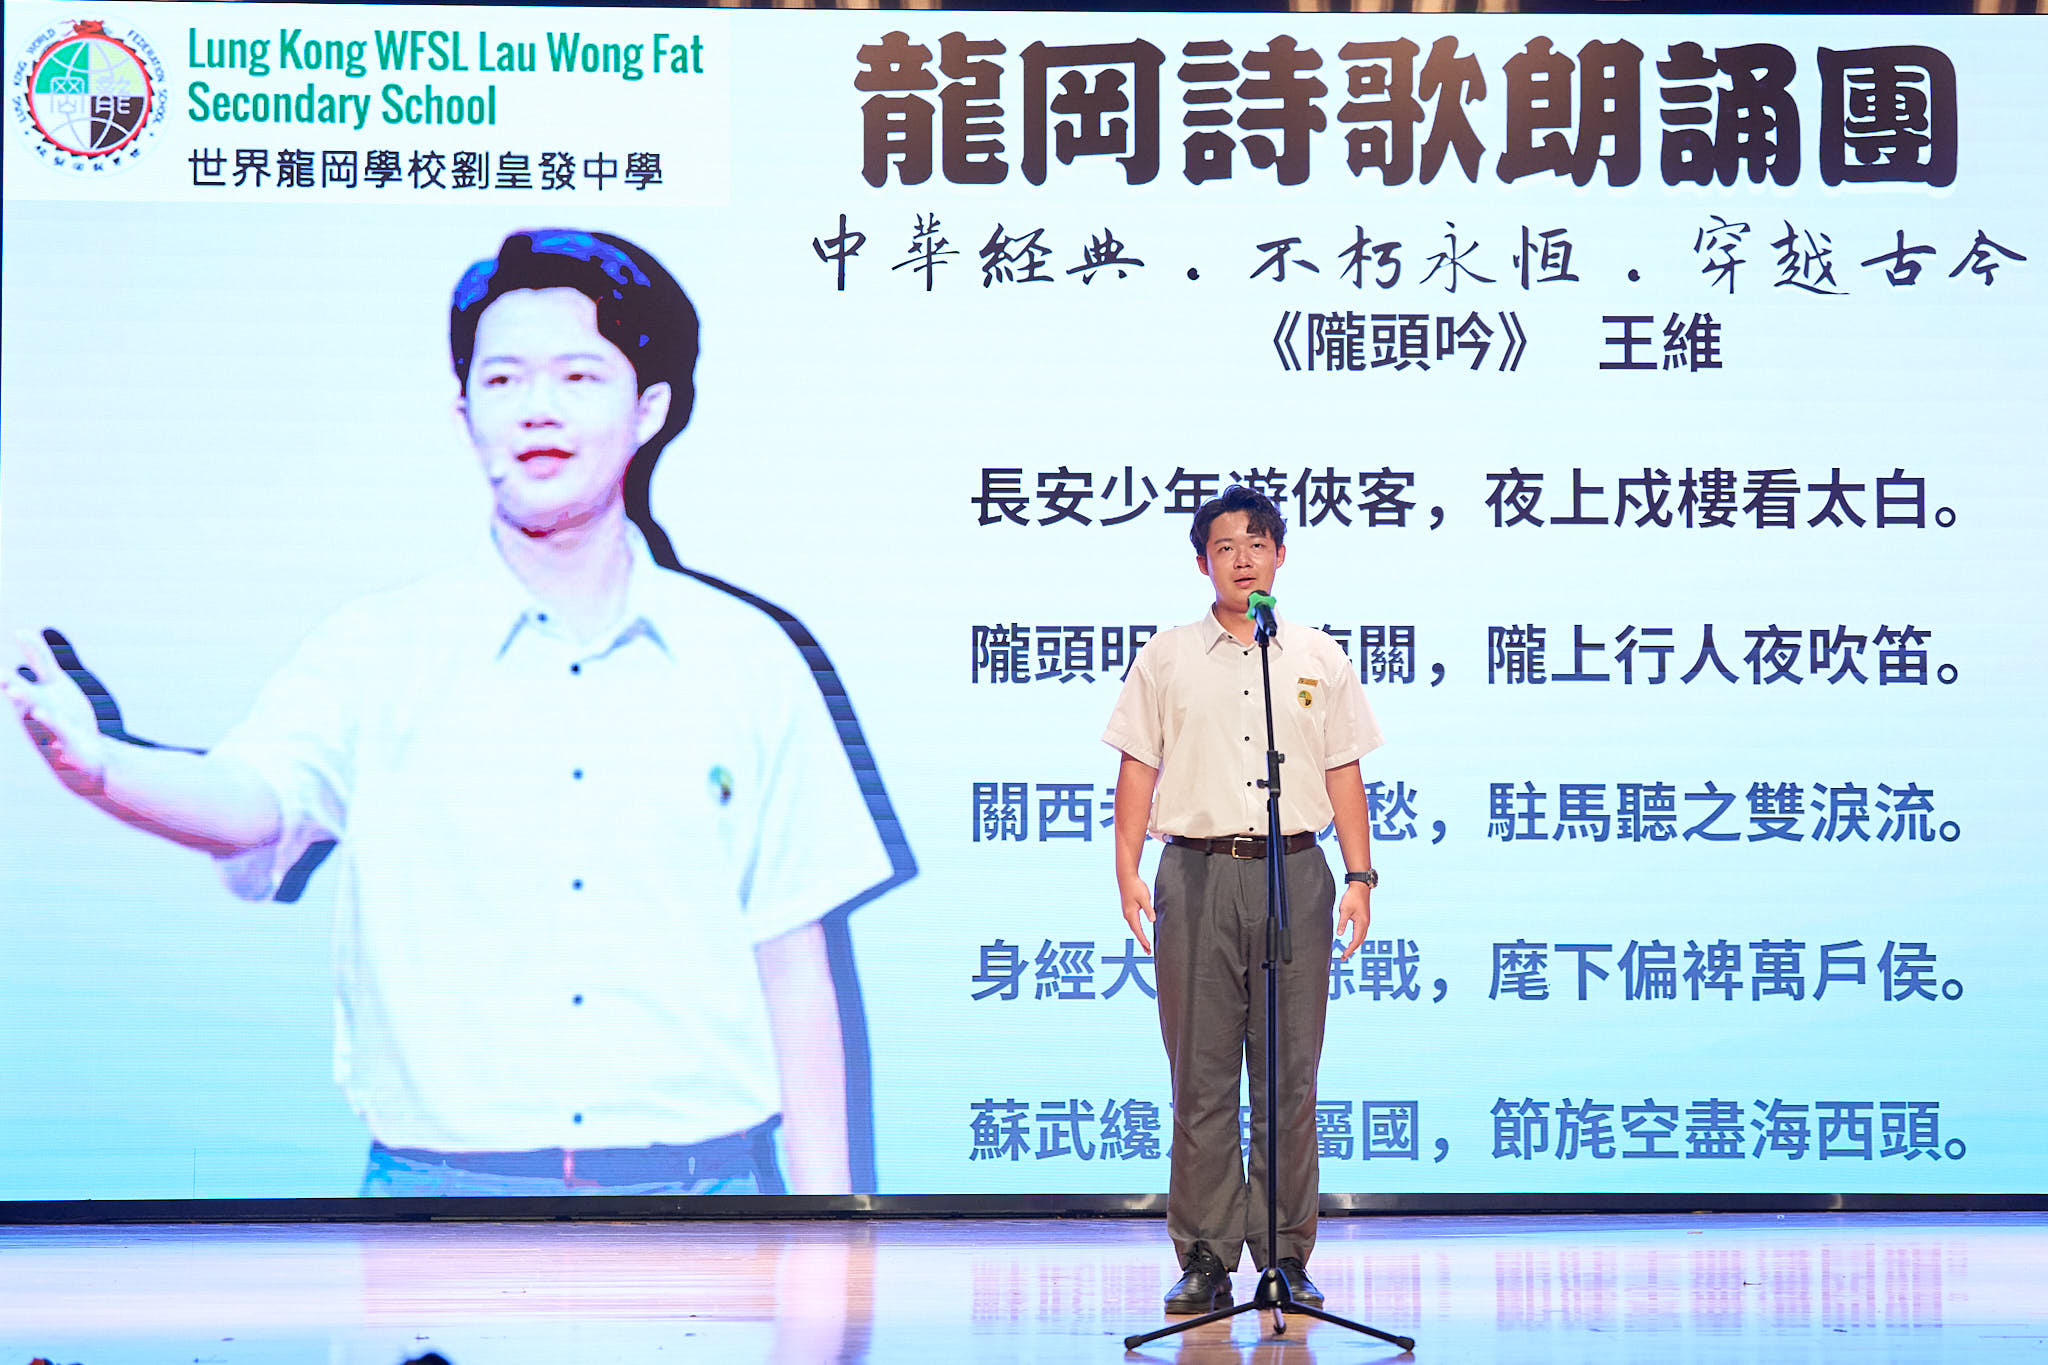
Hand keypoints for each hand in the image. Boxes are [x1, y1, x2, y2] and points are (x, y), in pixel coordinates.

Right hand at [3, 628, 109, 795]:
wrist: (84, 755)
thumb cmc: (64, 716)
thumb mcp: (52, 682)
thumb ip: (38, 658)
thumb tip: (21, 631)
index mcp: (29, 697)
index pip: (11, 682)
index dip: (0, 676)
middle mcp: (33, 713)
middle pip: (21, 698)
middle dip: (11, 686)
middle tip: (2, 678)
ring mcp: (49, 729)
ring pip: (36, 716)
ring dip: (27, 704)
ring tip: (16, 691)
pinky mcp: (67, 741)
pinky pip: (59, 730)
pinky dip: (51, 722)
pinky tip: (43, 713)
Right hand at [1119, 871, 1155, 953]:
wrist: (1126, 877)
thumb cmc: (1136, 886)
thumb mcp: (1144, 898)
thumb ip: (1149, 909)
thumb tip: (1153, 920)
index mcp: (1131, 914)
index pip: (1138, 930)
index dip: (1143, 940)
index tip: (1148, 948)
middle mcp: (1127, 915)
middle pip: (1135, 932)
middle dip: (1141, 942)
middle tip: (1148, 951)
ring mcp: (1127, 913)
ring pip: (1134, 928)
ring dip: (1139, 936)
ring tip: (1145, 945)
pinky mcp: (1128, 910)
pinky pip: (1133, 923)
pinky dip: (1137, 930)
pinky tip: (1140, 932)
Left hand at [1335, 882, 1370, 960]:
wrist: (1360, 887)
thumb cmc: (1352, 897)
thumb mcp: (1344, 910)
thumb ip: (1342, 923)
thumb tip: (1339, 935)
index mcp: (1361, 923)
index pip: (1356, 941)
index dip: (1350, 950)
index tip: (1343, 956)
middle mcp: (1366, 924)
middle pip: (1360, 941)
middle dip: (1352, 950)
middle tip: (1344, 957)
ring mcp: (1366, 921)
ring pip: (1361, 937)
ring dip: (1355, 945)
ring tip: (1347, 951)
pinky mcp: (1364, 918)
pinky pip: (1361, 932)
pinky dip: (1357, 939)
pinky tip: (1352, 940)